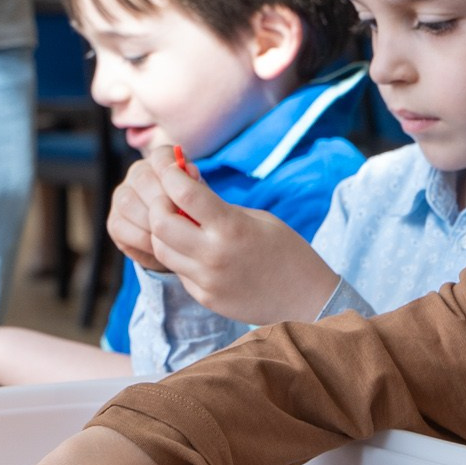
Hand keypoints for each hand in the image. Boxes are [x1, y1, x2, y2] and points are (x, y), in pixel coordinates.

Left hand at [111, 153, 336, 324]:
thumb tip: (186, 180)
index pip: (183, 193)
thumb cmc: (288, 251)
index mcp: (232, 227)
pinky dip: (179, 255)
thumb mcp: (259, 218)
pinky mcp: (204, 297)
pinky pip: (177, 270)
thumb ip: (218, 204)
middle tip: (167, 196)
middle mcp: (214, 255)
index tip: (168, 165)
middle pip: (160, 222)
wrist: (307, 300)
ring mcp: (207, 280)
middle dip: (158, 203)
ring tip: (180, 222)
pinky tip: (196, 249)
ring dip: (163, 230)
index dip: (169, 173)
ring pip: (161, 248)